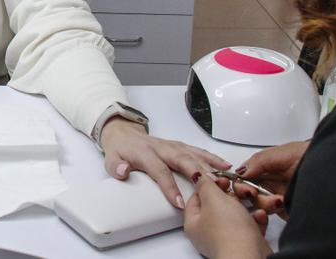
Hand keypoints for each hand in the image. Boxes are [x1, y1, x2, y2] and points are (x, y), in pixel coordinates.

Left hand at [99, 118, 230, 209]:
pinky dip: (212, 158)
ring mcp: (173, 146)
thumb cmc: (120, 149)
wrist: (123, 133)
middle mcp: (162, 148)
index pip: (159, 171)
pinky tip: (225, 166)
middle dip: (198, 174)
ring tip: (224, 179)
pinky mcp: (180, 146)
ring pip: (194, 155)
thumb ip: (115, 167)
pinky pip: (198, 151)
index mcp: (145, 153)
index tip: (178, 203)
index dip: (169, 187)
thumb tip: (123, 172)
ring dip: (210, 167)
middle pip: (183, 160)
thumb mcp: (110, 159)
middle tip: (212, 189)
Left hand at [184, 171, 270, 258]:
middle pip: (219, 205)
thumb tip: (198, 176)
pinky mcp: (245, 243)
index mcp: (194, 222)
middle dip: (234, 194)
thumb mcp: (213, 199)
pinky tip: (260, 214)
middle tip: (241, 189)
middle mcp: (208, 232)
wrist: (250, 256)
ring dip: (248, 205)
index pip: (197, 197)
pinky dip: (257, 218)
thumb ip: (205, 184)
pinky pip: (250, 226)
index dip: (209, 185)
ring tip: (254, 199)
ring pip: (238, 214)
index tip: (221, 178)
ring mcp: (227, 238)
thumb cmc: (229, 232)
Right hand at [232, 140, 308, 219]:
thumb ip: (259, 161)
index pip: (244, 179)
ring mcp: (279, 198)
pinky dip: (278, 211)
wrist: (333, 169)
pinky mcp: (288, 209)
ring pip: (262, 206)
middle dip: (251, 196)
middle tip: (254, 194)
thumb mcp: (282, 153)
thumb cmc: (311, 156)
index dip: (240, 185)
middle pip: (250, 195)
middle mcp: (270, 184)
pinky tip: (283, 205)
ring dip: (266, 203)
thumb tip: (240, 172)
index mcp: (265, 169)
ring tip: (278, 199)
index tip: (244, 188)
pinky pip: (276, 214)